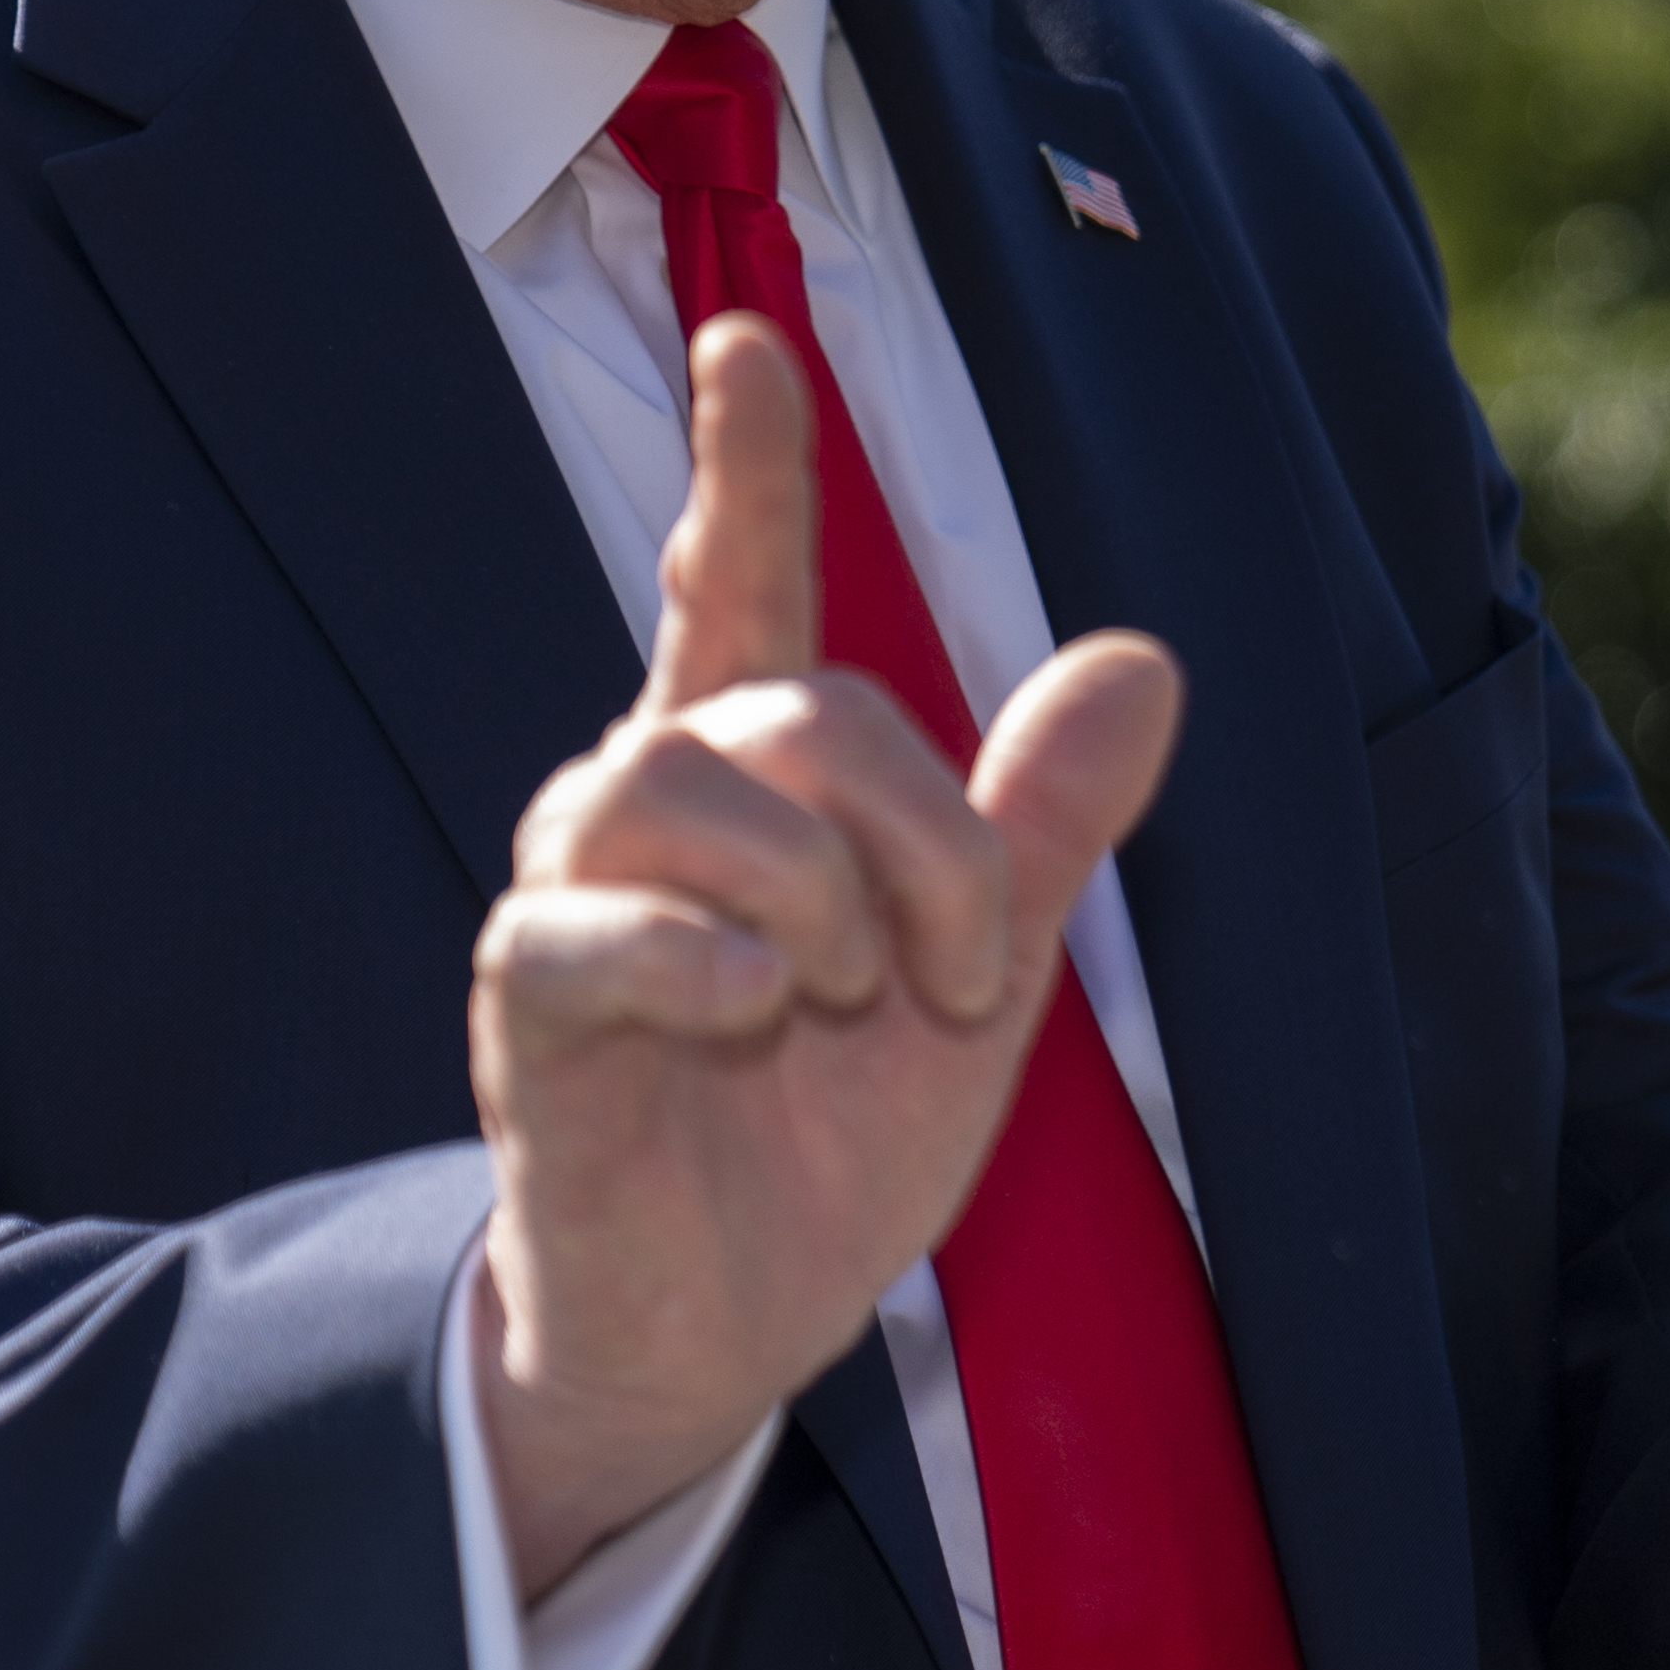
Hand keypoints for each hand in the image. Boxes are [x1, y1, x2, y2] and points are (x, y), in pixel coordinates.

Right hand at [467, 313, 1180, 1596]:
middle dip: (925, 830)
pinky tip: (753, 1008)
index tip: (745, 338)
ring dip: (814, 890)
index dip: (746, 464)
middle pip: (791, 703)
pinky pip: (574, 928)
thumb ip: (1039, 826)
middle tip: (970, 974)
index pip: (737, 582)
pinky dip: (690, 955)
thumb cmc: (825, 1139)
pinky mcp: (526, 1018)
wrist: (725, 1332)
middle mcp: (646, 810)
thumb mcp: (978, 977)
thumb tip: (1143, 661)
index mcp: (757, 785)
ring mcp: (574, 906)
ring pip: (669, 779)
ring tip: (848, 997)